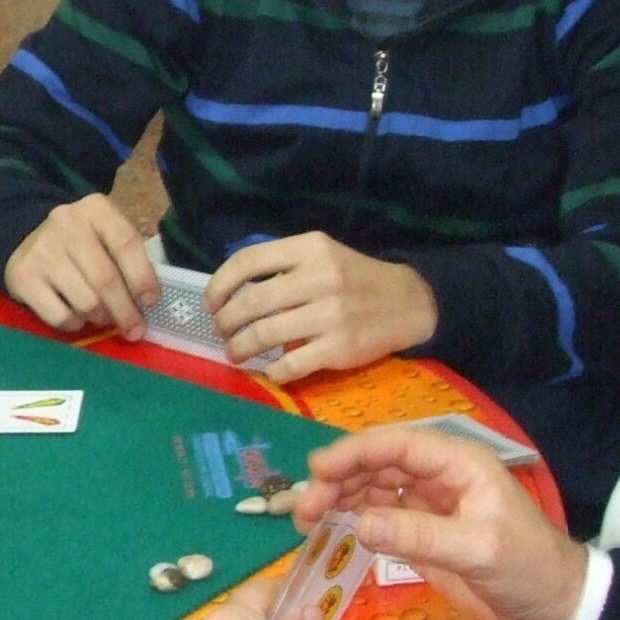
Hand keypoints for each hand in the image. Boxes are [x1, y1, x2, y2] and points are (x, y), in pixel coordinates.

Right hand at [3, 194, 158, 336]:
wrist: (29, 240)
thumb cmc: (82, 243)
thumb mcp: (107, 236)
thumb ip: (128, 260)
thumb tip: (145, 304)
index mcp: (95, 208)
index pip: (126, 243)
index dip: (142, 277)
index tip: (151, 302)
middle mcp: (66, 223)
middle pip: (105, 279)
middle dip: (125, 311)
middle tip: (135, 330)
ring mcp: (41, 250)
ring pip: (85, 302)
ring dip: (100, 318)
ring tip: (102, 316)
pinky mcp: (23, 276)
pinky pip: (60, 316)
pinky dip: (75, 324)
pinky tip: (77, 316)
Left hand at [205, 232, 436, 382]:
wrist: (408, 303)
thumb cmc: (354, 278)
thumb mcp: (321, 255)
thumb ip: (281, 265)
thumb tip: (230, 289)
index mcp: (310, 248)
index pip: (248, 261)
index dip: (219, 284)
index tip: (210, 303)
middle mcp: (320, 278)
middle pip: (252, 302)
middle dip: (225, 322)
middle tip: (221, 332)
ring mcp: (331, 314)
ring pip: (265, 334)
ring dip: (240, 347)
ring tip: (235, 352)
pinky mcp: (340, 348)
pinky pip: (290, 365)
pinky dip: (272, 371)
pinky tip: (268, 369)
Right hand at [291, 428, 585, 619]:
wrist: (555, 607)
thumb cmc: (528, 569)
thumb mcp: (479, 550)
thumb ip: (420, 535)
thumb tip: (359, 524)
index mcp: (459, 465)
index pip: (398, 446)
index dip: (355, 453)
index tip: (316, 471)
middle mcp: (439, 477)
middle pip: (377, 464)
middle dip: (338, 479)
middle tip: (304, 508)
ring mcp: (427, 505)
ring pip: (371, 489)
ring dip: (338, 499)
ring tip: (306, 521)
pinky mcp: (420, 534)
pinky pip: (377, 518)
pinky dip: (351, 521)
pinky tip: (328, 531)